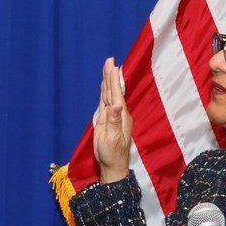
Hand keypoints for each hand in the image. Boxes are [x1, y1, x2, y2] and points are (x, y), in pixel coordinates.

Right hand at [92, 57, 132, 183]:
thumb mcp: (112, 138)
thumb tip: (115, 105)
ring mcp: (112, 116)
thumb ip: (113, 121)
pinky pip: (105, 102)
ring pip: (109, 94)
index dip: (113, 80)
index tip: (112, 66)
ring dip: (108, 81)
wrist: (112, 165)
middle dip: (111, 75)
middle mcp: (118, 113)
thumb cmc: (113, 153)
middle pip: (113, 90)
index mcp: (121, 115)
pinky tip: (104, 87)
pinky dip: (104, 92)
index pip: (117, 94)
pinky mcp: (106, 120)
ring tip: (108, 68)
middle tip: (109, 60)